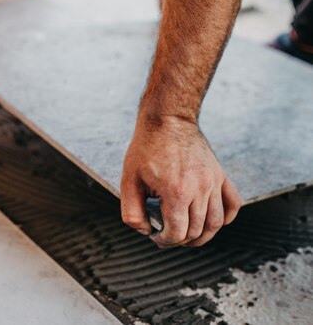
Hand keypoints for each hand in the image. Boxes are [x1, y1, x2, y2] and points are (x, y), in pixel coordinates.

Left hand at [120, 115, 240, 246]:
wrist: (168, 120)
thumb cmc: (146, 148)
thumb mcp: (128, 180)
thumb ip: (131, 211)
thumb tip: (145, 231)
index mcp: (176, 192)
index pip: (177, 232)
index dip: (165, 241)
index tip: (156, 237)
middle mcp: (199, 189)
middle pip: (197, 231)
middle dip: (180, 240)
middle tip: (167, 235)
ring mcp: (213, 181)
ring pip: (216, 223)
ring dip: (203, 236)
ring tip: (186, 235)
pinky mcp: (220, 174)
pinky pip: (233, 204)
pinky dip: (226, 218)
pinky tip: (212, 222)